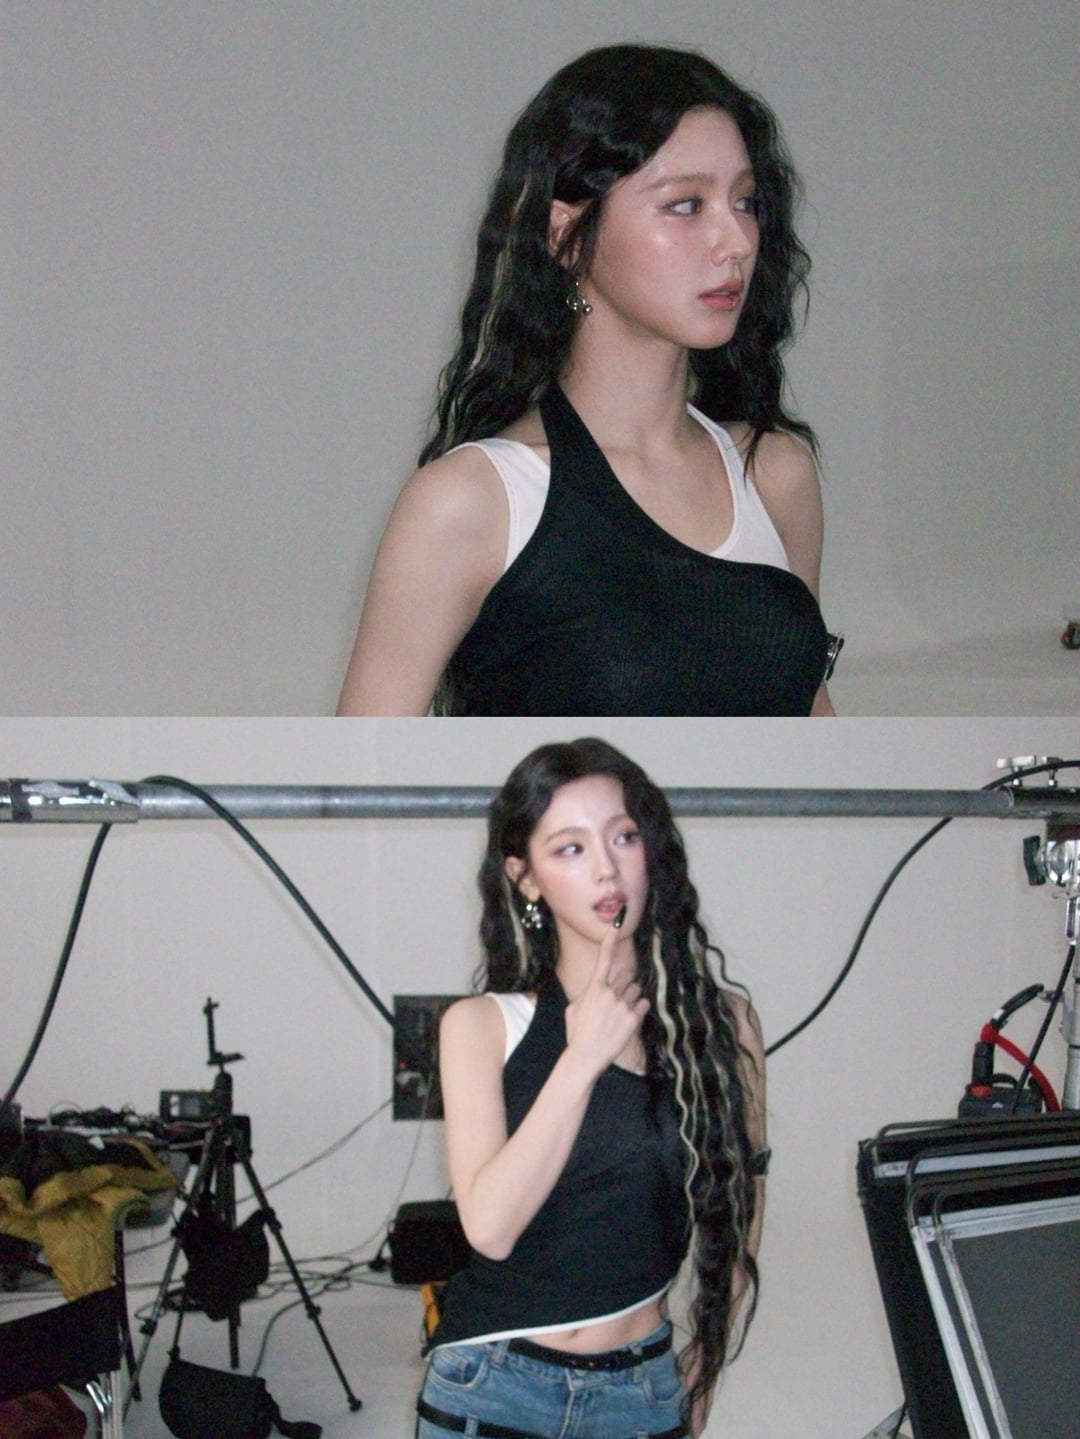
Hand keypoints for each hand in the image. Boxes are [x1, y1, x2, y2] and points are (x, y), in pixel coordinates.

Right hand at [564, 923, 648, 1075]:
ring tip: (624, 1009)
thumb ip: (586, 995)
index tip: (613, 931)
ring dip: (633, 995)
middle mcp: (610, 994)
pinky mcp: (633, 1019)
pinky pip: (644, 1004)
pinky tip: (631, 1016)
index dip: (608, 944)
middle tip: (619, 996)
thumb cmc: (576, 1033)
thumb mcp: (573, 1009)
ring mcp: (623, 1006)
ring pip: (636, 989)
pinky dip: (640, 1007)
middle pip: (627, 976)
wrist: (586, 1056)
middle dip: (625, 982)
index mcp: (594, 989)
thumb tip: (593, 991)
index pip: (603, 960)